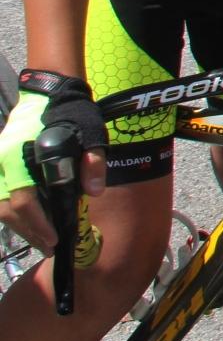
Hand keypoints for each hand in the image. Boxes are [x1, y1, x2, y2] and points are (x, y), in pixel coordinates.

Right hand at [0, 70, 106, 253]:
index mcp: (20, 154)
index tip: (54, 239)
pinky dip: (14, 213)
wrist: (49, 94)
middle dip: (29, 231)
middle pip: (7, 208)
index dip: (38, 223)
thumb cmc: (71, 113)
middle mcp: (2, 161)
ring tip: (42, 239)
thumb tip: (94, 192)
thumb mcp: (91, 133)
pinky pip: (1, 197)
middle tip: (50, 246)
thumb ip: (93, 162)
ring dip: (21, 226)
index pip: (24, 199)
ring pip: (0, 206)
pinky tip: (32, 223)